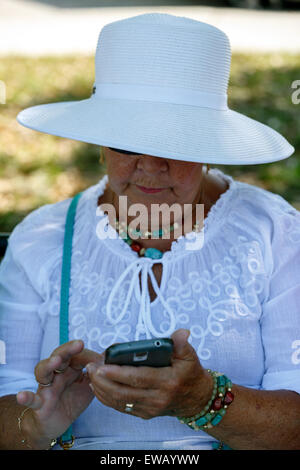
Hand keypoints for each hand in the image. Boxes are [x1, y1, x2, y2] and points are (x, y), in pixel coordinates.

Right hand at [16, 340, 103, 447]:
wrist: (56, 422)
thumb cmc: (72, 399)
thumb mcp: (89, 386)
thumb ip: (97, 374)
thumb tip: (108, 360)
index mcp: (70, 367)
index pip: (77, 355)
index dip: (88, 355)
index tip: (101, 358)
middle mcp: (57, 373)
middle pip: (59, 356)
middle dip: (68, 349)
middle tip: (79, 344)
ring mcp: (46, 386)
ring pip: (43, 371)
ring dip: (49, 365)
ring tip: (55, 361)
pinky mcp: (39, 403)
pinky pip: (31, 399)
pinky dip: (25, 397)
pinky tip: (22, 396)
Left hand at [86, 329, 212, 419]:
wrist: (196, 399)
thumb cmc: (190, 373)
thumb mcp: (190, 356)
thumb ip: (181, 344)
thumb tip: (181, 333)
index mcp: (167, 381)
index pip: (139, 378)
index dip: (119, 373)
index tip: (102, 366)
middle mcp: (157, 398)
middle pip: (125, 392)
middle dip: (104, 381)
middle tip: (90, 368)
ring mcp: (150, 408)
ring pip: (120, 401)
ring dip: (102, 389)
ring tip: (90, 375)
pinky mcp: (144, 413)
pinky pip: (122, 407)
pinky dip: (107, 398)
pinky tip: (97, 387)